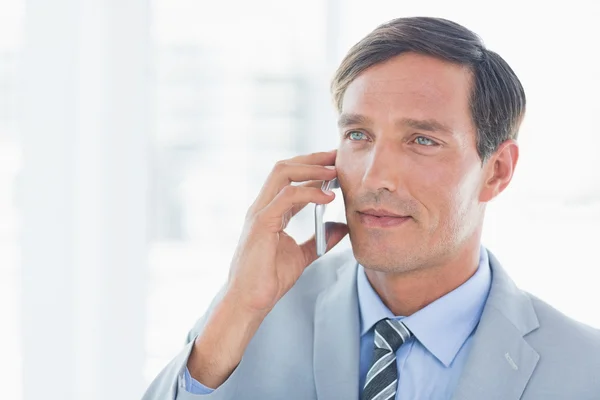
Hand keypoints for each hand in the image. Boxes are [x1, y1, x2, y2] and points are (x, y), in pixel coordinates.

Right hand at [226, 150, 348, 316]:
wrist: (250, 301)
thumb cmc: (268, 279)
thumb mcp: (302, 255)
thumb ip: (320, 239)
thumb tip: (342, 228)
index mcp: (270, 211)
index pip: (291, 179)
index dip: (313, 168)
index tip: (336, 164)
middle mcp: (263, 206)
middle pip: (285, 167)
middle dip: (312, 158)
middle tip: (336, 155)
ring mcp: (259, 212)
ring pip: (282, 173)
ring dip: (311, 167)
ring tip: (334, 170)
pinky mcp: (261, 223)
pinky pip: (286, 196)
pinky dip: (309, 192)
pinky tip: (328, 197)